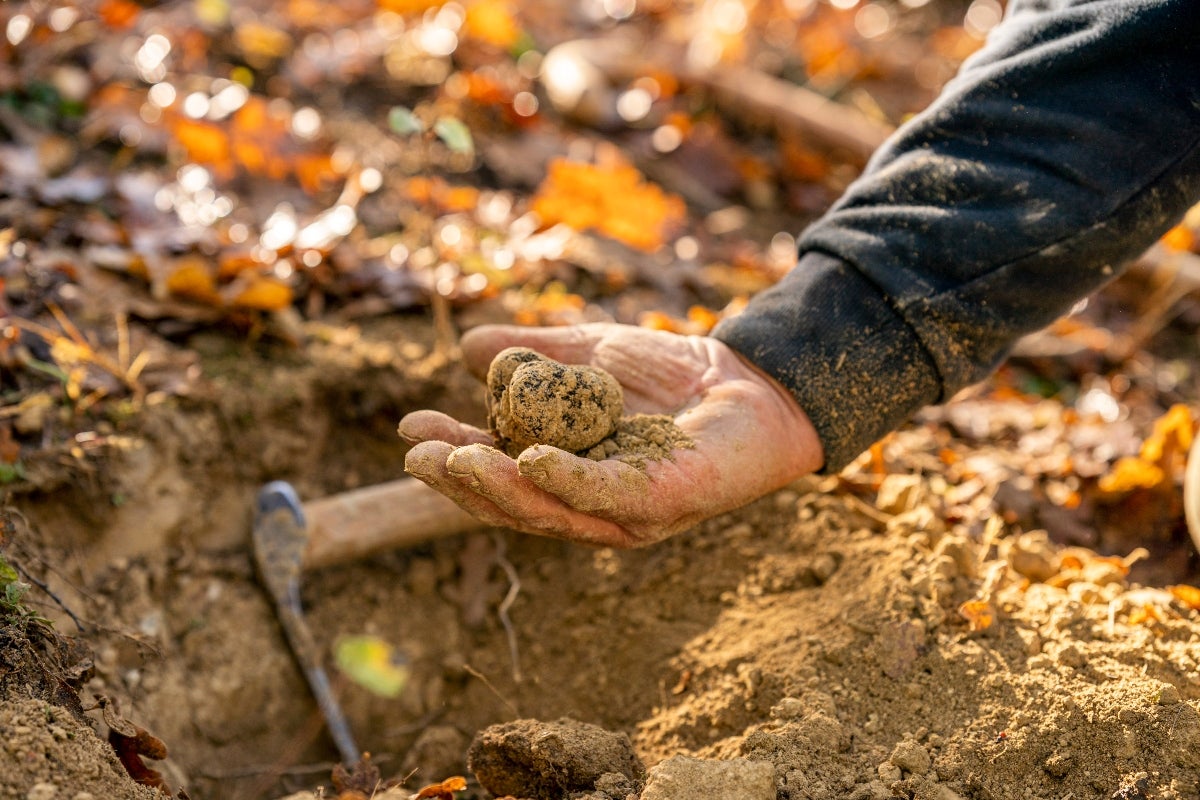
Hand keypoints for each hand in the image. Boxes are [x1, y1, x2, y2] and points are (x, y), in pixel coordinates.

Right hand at [399, 323, 823, 546]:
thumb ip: (532, 357)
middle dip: (461, 481)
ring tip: (455, 457)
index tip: (410, 428)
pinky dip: (566, 482)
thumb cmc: (672, 375)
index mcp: (567, 475)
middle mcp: (590, 503)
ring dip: (498, 488)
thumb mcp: (588, 358)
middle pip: (515, 503)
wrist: (752, 375)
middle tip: (417, 453)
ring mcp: (628, 509)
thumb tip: (465, 349)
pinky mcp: (666, 500)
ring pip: (550, 510)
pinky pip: (608, 496)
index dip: (453, 457)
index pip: (500, 474)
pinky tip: (530, 460)